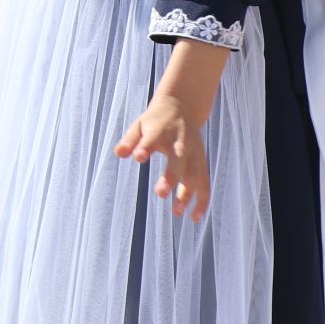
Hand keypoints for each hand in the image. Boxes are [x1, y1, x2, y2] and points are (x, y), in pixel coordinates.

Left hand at [115, 94, 211, 221]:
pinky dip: (202, 200)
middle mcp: (180, 142)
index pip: (153, 138)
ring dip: (187, 193)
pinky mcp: (201, 162)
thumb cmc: (155, 121)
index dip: (146, 147)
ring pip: (194, 174)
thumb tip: (119, 153)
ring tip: (177, 213)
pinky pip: (205, 182)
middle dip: (171, 176)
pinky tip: (195, 217)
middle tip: (160, 193)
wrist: (183, 106)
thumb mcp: (139, 125)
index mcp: (161, 131)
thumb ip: (130, 140)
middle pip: (178, 159)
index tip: (139, 156)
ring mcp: (194, 153)